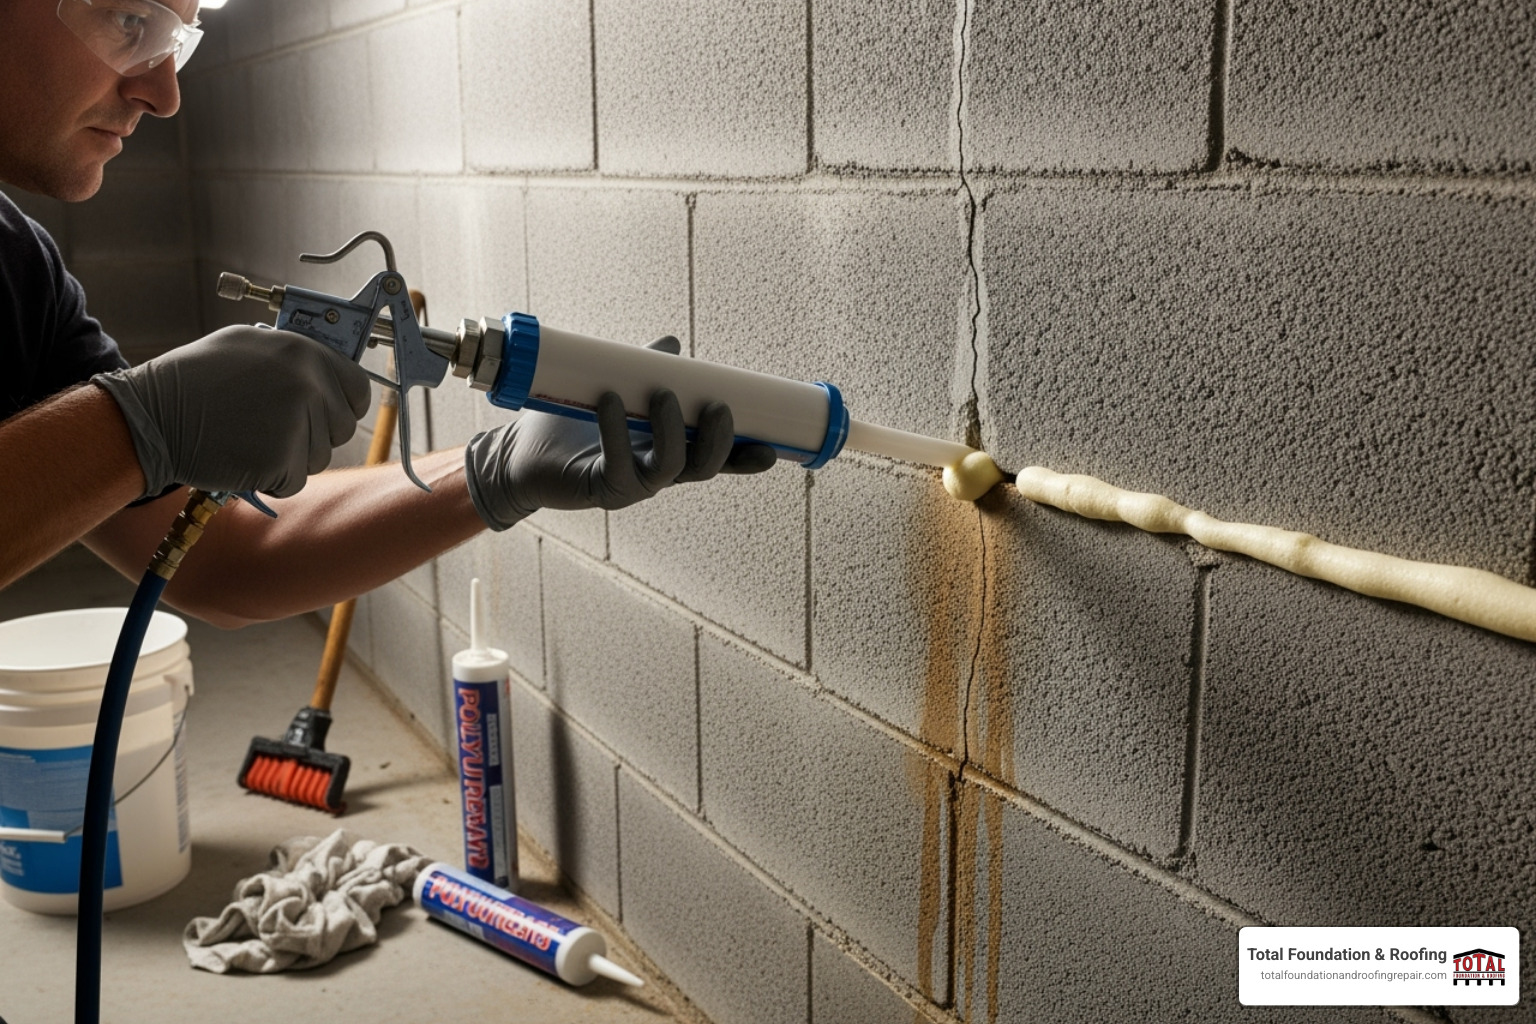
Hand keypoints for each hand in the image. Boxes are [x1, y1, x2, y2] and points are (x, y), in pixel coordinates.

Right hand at [93, 325, 371, 498]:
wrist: (151, 416)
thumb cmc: (191, 380)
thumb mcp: (245, 346)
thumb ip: (291, 357)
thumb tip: (325, 371)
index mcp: (303, 352)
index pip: (357, 388)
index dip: (344, 405)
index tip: (329, 414)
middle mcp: (308, 384)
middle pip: (341, 428)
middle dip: (314, 435)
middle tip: (271, 430)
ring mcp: (298, 422)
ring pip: (319, 457)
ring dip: (290, 458)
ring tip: (248, 439)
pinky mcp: (282, 459)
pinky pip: (294, 480)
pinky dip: (272, 479)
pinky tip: (241, 458)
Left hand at [463, 335, 776, 530]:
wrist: (516, 450)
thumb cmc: (565, 423)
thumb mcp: (611, 387)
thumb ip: (641, 369)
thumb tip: (671, 343)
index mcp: (665, 451)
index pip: (715, 458)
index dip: (744, 457)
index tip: (772, 447)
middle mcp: (654, 473)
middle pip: (703, 468)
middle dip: (718, 441)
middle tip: (719, 408)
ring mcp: (629, 485)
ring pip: (669, 469)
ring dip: (671, 432)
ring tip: (662, 395)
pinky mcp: (599, 489)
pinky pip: (619, 466)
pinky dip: (617, 432)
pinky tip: (609, 402)